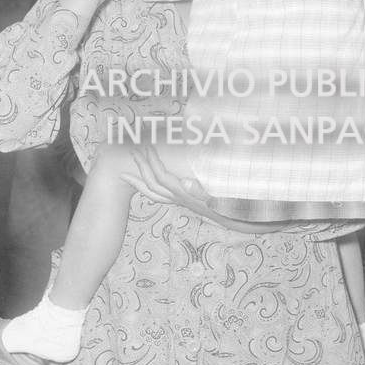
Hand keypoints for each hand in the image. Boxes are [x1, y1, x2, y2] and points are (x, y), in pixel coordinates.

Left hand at [119, 147, 268, 234]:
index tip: (146, 146)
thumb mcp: (219, 196)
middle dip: (141, 167)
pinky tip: (146, 182)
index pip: (161, 177)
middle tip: (131, 151)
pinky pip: (159, 196)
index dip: (152, 161)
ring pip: (152, 193)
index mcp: (185, 193)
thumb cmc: (231, 203)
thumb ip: (201, 190)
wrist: (238, 218)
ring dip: (139, 181)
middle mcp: (179, 198)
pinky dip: (148, 189)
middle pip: (152, 184)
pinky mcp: (183, 200)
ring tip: (126, 172)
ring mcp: (180, 200)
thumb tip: (185, 183)